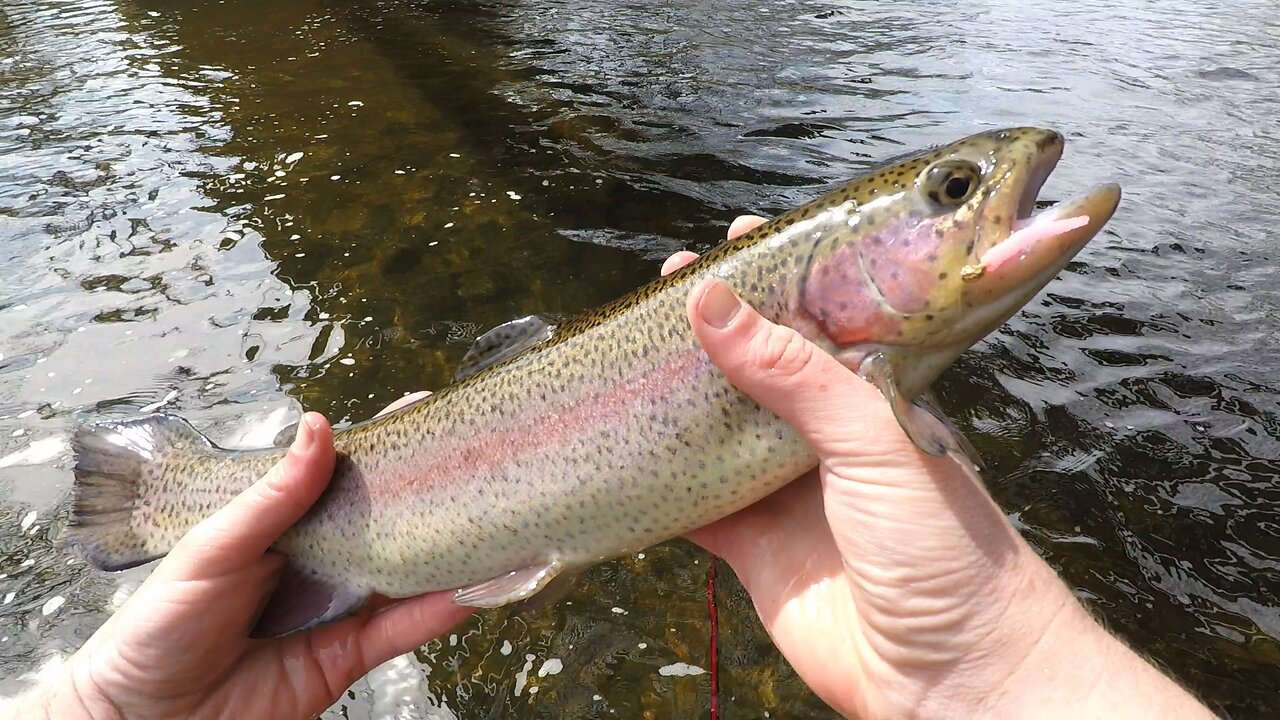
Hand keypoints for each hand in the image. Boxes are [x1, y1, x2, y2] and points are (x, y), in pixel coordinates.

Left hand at [28, 397, 470, 719]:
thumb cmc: (158, 629)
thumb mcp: (212, 549)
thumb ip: (273, 496)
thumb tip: (319, 428)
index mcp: (280, 524)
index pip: (339, 476)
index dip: (380, 447)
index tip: (420, 414)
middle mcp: (316, 561)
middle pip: (382, 521)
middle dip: (426, 495)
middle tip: (472, 464)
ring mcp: (336, 608)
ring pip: (404, 573)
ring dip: (445, 552)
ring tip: (488, 523)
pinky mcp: (347, 657)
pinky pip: (400, 630)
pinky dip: (436, 612)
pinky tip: (467, 590)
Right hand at [674, 217, 1211, 718]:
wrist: (952, 675)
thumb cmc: (946, 547)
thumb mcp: (874, 439)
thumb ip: (797, 375)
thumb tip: (717, 308)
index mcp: (873, 397)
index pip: (817, 323)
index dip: (776, 284)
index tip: (731, 244)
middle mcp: (827, 439)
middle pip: (757, 371)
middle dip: (713, 332)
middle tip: (666, 287)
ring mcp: (786, 492)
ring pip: (717, 432)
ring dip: (678, 398)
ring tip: (633, 349)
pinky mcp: (753, 546)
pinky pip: (693, 506)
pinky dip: (657, 480)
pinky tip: (624, 449)